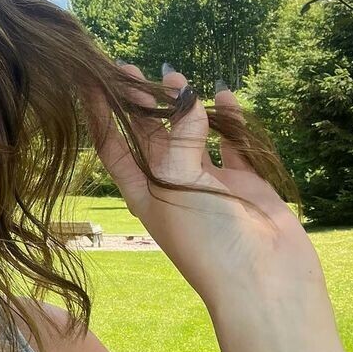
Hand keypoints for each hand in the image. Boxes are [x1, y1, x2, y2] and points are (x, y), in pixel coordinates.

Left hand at [82, 62, 325, 312]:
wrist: (265, 283)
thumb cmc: (208, 241)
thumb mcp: (178, 184)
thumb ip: (177, 137)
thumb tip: (185, 96)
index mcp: (143, 192)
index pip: (113, 146)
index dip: (99, 116)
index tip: (87, 84)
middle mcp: (172, 185)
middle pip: (149, 136)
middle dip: (138, 103)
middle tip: (128, 68)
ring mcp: (209, 183)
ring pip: (191, 134)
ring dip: (184, 107)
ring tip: (175, 77)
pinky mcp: (245, 182)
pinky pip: (233, 142)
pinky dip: (229, 119)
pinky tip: (222, 95)